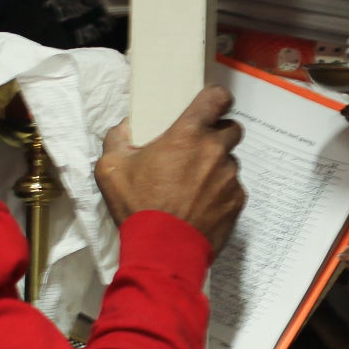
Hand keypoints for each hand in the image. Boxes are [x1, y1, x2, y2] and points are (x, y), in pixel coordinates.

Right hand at [96, 86, 245, 252]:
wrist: (162, 250)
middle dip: (217, 135)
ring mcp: (229, 177)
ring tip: (194, 185)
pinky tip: (201, 205)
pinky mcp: (237, 202)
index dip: (216, 98)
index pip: (217, 97)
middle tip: (196, 150)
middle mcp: (215, 151)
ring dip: (216, 167)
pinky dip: (220, 193)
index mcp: (188, 134)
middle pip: (231, 128)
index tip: (209, 106)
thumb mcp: (111, 168)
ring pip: (230, 161)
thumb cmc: (137, 206)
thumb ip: (118, 138)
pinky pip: (233, 188)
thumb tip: (126, 127)